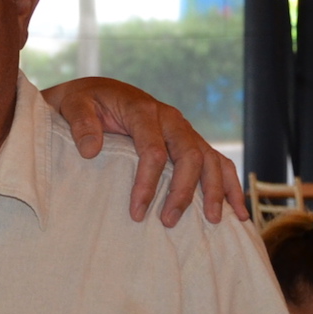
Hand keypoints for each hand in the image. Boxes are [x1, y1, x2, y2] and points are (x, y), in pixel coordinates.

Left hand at [40, 76, 247, 226]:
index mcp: (142, 110)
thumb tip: (91, 151)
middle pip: (189, 155)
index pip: (153, 150)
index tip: (137, 212)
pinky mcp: (189, 139)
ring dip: (215, 190)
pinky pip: (217, 160)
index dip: (147, 183)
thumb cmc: (82, 102)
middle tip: (169, 221)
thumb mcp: (73, 105)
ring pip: (209, 158)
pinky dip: (230, 184)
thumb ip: (80, 124)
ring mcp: (182, 129)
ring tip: (213, 221)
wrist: (95, 92)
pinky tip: (238, 210)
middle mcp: (169, 117)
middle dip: (183, 191)